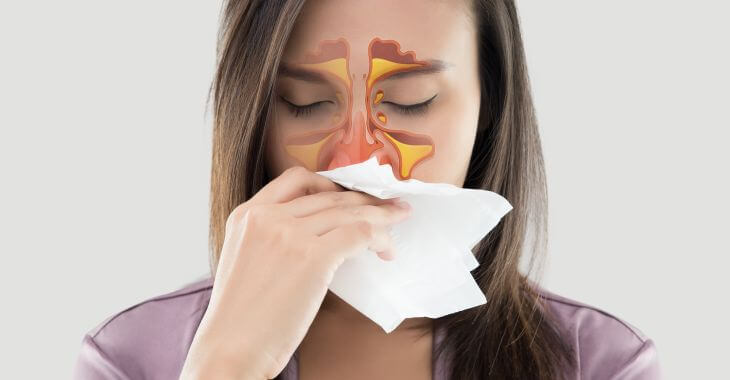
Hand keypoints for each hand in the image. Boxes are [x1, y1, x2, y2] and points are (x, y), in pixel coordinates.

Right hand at [179, 166, 411, 378]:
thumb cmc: (242, 316)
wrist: (231, 348)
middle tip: (389, 207)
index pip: (296, 179)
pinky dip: (378, 238)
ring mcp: (289, 234)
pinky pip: (358, 234)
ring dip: (380, 217)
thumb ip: (270, 236)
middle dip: (365, 200)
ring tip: (397, 223)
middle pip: (329, 195)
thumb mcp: (244, 258)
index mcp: (246, 214)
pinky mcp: (312, 256)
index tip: (351, 197)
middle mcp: (267, 216)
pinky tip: (384, 250)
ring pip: (349, 211)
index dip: (331, 185)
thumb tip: (317, 232)